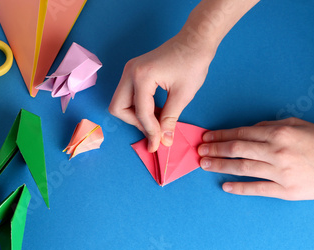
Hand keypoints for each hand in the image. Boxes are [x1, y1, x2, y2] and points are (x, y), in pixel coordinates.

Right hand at [109, 33, 214, 151]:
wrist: (194, 41)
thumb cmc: (192, 63)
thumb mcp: (183, 95)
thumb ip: (170, 120)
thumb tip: (164, 141)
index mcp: (142, 76)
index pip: (140, 112)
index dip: (150, 131)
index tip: (159, 144)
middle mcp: (129, 72)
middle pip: (118, 108)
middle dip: (135, 122)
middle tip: (154, 131)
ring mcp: (129, 71)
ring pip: (120, 103)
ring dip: (136, 116)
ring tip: (157, 121)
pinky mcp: (133, 72)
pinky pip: (128, 96)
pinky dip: (138, 107)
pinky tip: (156, 111)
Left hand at [198, 117, 313, 199]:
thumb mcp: (298, 125)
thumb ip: (271, 126)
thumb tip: (249, 130)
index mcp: (279, 133)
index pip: (241, 134)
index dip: (220, 136)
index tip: (206, 137)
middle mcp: (276, 151)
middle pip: (237, 149)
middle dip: (214, 149)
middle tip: (199, 151)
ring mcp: (280, 172)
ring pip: (242, 168)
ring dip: (220, 165)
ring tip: (205, 164)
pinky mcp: (285, 190)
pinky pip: (256, 188)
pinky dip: (239, 187)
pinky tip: (225, 186)